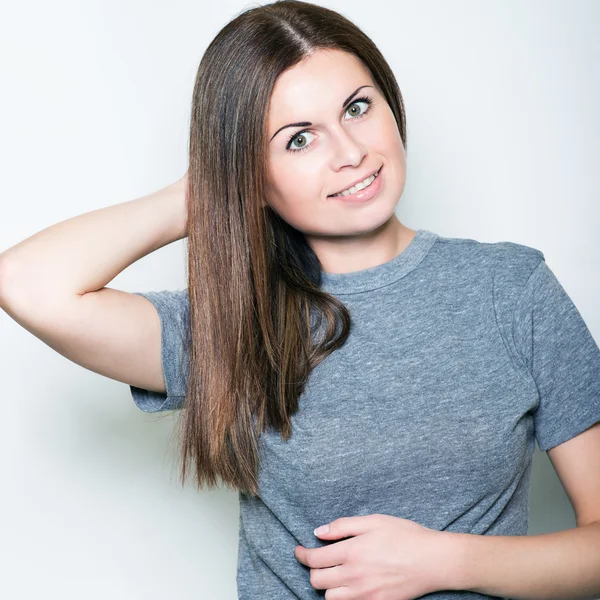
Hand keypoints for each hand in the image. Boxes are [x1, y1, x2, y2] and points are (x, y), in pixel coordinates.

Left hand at [294, 513, 458, 599]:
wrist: (433, 561)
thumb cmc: (405, 536)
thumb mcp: (373, 521)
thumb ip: (343, 526)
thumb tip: (318, 532)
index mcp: (352, 552)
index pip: (315, 559)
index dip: (302, 555)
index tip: (299, 551)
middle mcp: (355, 576)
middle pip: (317, 581)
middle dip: (313, 570)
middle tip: (319, 561)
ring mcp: (365, 594)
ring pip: (330, 598)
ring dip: (327, 586)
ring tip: (335, 574)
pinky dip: (344, 598)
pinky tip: (350, 586)